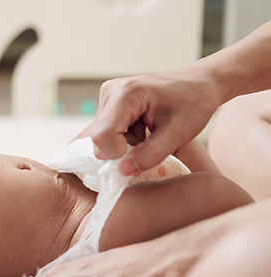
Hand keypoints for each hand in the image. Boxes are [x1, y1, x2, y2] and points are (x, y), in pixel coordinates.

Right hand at [89, 68, 221, 175]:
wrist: (199, 83)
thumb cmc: (194, 103)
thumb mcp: (178, 134)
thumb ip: (150, 155)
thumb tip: (122, 171)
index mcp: (127, 93)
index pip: (102, 136)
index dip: (118, 153)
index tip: (143, 152)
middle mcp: (110, 91)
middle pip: (99, 137)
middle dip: (122, 148)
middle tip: (149, 141)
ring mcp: (107, 96)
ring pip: (101, 137)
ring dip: (124, 143)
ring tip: (148, 132)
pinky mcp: (108, 102)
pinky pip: (106, 131)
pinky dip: (123, 137)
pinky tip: (142, 128)